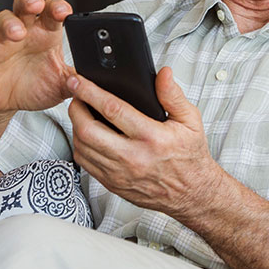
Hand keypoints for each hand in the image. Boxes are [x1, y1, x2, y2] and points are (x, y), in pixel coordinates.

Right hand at [0, 0, 74, 120]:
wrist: (2, 105)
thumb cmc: (32, 88)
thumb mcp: (60, 87)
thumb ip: (77, 81)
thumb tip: (95, 80)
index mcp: (45, 35)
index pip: (52, 12)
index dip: (58, 8)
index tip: (65, 11)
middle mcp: (23, 32)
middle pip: (25, 6)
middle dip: (30, 1)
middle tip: (37, 5)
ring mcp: (0, 40)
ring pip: (2, 20)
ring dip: (9, 23)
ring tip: (16, 33)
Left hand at [67, 67, 220, 219]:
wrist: (192, 194)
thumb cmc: (190, 156)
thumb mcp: (190, 121)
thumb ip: (173, 96)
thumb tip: (163, 74)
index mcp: (152, 138)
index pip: (112, 109)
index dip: (90, 92)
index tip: (78, 81)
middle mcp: (133, 158)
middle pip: (88, 131)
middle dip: (76, 108)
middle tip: (76, 95)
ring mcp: (120, 174)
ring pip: (82, 148)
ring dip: (75, 126)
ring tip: (81, 112)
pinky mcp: (112, 184)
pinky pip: (85, 163)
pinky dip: (80, 146)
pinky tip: (87, 135)